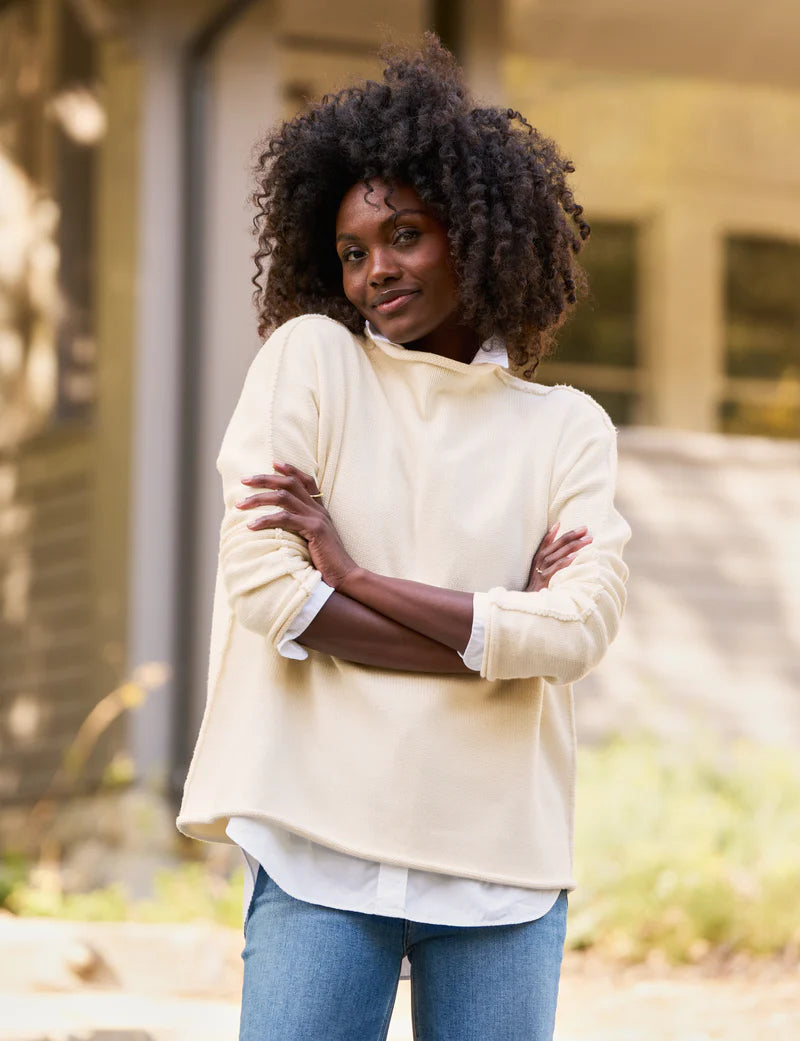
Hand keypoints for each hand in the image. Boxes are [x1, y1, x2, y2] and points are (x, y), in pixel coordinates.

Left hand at [235, 462, 356, 588]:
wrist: (345, 576)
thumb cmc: (327, 563)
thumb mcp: (313, 542)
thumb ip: (301, 530)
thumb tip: (280, 527)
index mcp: (320, 511)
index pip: (307, 481)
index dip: (290, 470)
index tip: (273, 462)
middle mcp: (319, 510)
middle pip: (290, 483)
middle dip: (265, 479)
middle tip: (244, 480)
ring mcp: (317, 518)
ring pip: (283, 497)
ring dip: (258, 498)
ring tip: (240, 504)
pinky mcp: (314, 529)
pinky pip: (285, 519)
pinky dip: (265, 520)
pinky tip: (251, 526)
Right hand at [525, 523, 591, 591]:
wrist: (527, 602)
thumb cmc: (537, 585)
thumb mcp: (542, 570)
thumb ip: (551, 558)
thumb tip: (566, 550)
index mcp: (538, 556)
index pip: (549, 540)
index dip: (562, 531)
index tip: (575, 526)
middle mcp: (539, 560)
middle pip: (557, 544)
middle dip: (572, 535)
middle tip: (586, 529)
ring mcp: (541, 570)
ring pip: (558, 554)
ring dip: (573, 545)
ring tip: (587, 540)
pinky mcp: (543, 580)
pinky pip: (555, 568)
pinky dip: (564, 561)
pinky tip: (575, 556)